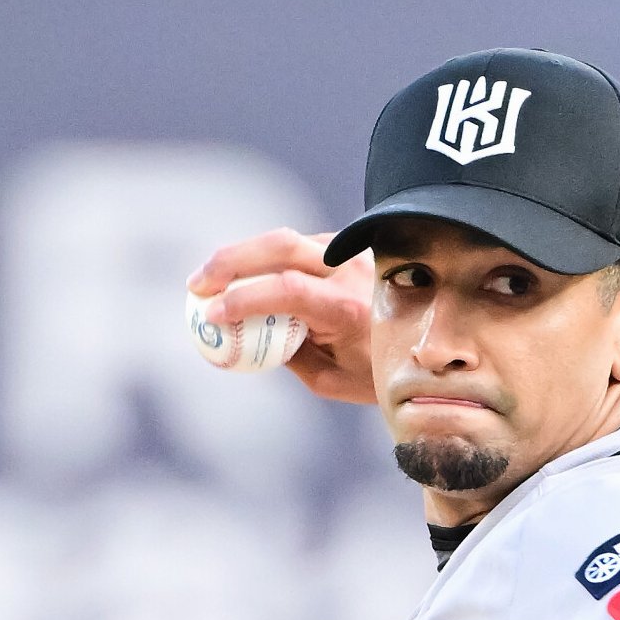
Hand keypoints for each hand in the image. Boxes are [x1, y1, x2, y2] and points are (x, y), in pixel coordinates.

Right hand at [187, 228, 375, 404]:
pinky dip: (263, 257)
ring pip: (284, 239)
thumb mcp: (329, 380)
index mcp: (349, 308)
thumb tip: (246, 332)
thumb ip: (288, 355)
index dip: (243, 299)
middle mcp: (351, 270)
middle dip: (229, 262)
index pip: (287, 290)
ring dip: (241, 255)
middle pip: (279, 246)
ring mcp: (349, 252)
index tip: (211, 316)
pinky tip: (240, 276)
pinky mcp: (344, 245)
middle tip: (196, 285)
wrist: (422, 344)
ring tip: (208, 280)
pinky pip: (295, 245)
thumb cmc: (374, 373)